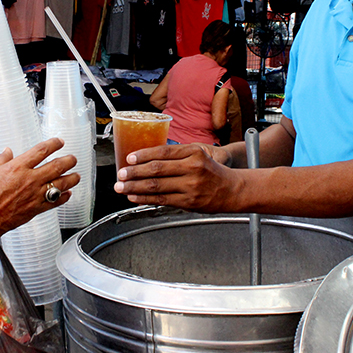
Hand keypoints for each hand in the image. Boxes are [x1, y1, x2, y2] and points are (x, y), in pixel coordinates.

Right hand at [0, 138, 78, 237]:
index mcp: (17, 167)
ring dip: (71, 178)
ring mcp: (34, 195)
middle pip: (56, 166)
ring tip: (76, 175)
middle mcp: (29, 179)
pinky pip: (55, 202)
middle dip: (68, 160)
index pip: (41, 151)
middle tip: (72, 159)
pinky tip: (68, 194)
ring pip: (60, 184)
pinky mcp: (36, 209)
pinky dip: (64, 197)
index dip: (53, 144)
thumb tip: (7, 152)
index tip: (59, 142)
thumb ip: (2, 160)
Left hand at [114, 143, 239, 209]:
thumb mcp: (197, 155)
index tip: (129, 158)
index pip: (163, 151)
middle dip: (134, 172)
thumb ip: (176, 156)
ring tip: (122, 187)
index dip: (143, 155)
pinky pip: (161, 199)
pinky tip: (134, 197)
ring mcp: (190, 186)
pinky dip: (144, 198)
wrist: (232, 189)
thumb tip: (146, 159)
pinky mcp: (188, 202)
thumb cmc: (212, 172)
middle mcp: (192, 167)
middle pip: (156, 169)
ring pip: (156, 186)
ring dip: (135, 187)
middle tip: (120, 174)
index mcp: (193, 152)